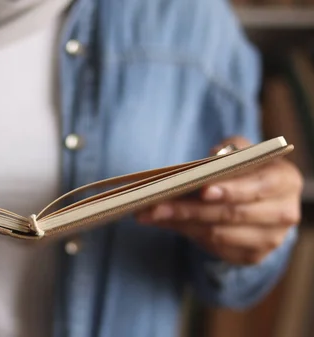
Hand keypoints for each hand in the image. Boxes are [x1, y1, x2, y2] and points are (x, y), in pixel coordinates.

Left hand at [136, 136, 302, 264]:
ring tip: (148, 213)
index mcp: (285, 181)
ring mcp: (270, 239)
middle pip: (231, 214)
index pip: (257, 188)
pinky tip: (162, 222)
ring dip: (179, 223)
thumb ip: (230, 149)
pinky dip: (185, 233)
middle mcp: (284, 213)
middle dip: (189, 209)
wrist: (258, 199)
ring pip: (217, 234)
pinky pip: (214, 247)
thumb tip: (213, 157)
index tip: (201, 190)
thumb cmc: (245, 169)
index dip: (230, 190)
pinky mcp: (251, 256)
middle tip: (154, 204)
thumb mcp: (241, 151)